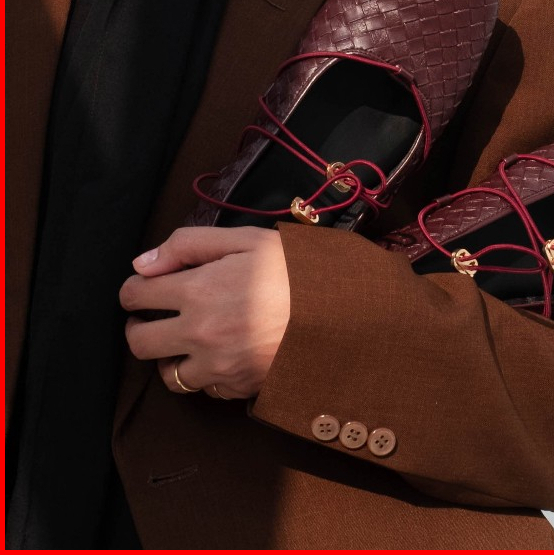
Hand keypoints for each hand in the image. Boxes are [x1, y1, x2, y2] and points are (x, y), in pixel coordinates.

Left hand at [119, 226, 289, 399]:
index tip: (147, 285)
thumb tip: (143, 263)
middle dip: (138, 325)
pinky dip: (206, 374)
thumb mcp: (248, 239)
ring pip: (167, 375)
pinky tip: (222, 354)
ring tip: (186, 340)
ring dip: (169, 357)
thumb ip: (191, 244)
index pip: (135, 295)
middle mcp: (198, 333)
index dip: (135, 287)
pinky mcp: (238, 388)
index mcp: (197, 290)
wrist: (343, 311)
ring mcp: (217, 366)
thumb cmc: (297, 269)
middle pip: (139, 342)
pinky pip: (205, 388)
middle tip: (153, 316)